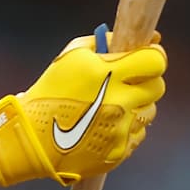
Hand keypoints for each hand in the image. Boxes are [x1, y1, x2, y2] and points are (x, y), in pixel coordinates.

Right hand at [0, 27, 165, 186]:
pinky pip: (138, 133)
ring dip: (137, 106)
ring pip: (150, 111)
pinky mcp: (120, 151)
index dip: (153, 57)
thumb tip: (146, 38)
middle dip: (146, 81)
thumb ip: (107, 42)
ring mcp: (122, 129)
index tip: (146, 58)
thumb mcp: (72, 55)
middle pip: (158, 87)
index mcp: (108, 74)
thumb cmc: (50, 91)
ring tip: (112, 105)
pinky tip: (106, 124)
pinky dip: (127, 127)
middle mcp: (119, 102)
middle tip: (128, 82)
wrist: (32, 137)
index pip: (155, 61)